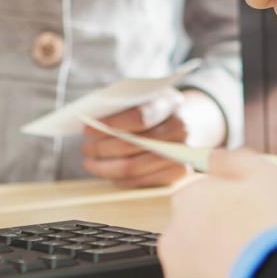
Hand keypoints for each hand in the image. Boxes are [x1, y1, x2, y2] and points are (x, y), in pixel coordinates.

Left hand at [81, 89, 225, 187]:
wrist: (190, 121)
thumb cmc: (158, 108)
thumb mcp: (145, 96)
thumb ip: (123, 105)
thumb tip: (91, 121)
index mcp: (169, 103)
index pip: (137, 117)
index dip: (109, 124)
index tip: (87, 128)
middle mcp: (180, 129)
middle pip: (131, 145)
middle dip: (101, 149)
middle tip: (86, 149)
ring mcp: (182, 153)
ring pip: (134, 167)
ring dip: (106, 167)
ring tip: (91, 163)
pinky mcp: (180, 173)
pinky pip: (143, 181)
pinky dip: (121, 179)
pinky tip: (108, 173)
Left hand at [161, 149, 276, 277]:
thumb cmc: (275, 228)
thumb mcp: (266, 174)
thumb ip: (234, 160)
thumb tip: (216, 158)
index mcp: (187, 200)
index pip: (201, 195)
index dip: (229, 204)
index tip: (250, 215)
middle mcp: (173, 236)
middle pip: (195, 230)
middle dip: (217, 234)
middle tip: (252, 243)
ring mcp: (177, 273)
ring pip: (195, 262)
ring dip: (215, 262)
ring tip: (249, 267)